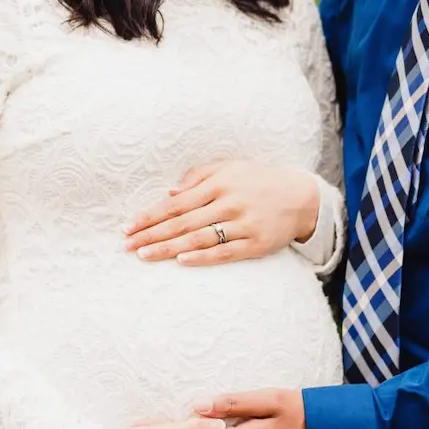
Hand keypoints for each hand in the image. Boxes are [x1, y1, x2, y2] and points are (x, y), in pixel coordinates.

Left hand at [125, 161, 319, 265]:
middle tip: (127, 245)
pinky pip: (225, 252)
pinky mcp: (256, 244)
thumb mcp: (230, 168)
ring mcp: (243, 225)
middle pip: (183, 222)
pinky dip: (203, 256)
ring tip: (145, 255)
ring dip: (169, 247)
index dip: (150, 216)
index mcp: (219, 184)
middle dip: (152, 234)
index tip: (129, 227)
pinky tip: (182, 260)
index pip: (176, 203)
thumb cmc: (258, 181)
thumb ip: (199, 176)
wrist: (301, 197)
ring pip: (199, 238)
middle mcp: (228, 203)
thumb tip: (170, 193)